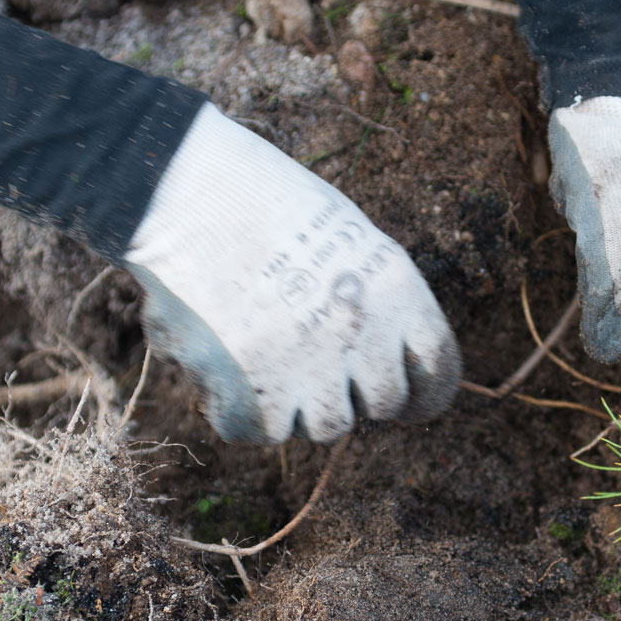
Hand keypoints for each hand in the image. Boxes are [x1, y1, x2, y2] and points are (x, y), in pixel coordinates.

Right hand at [123, 105, 460, 442]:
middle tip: (317, 362)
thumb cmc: (260, 201)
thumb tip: (377, 364)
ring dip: (301, 400)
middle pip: (383, 403)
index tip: (410, 401)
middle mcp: (361, 334)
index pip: (438, 369)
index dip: (424, 391)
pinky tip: (226, 365)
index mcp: (395, 289)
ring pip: (325, 425)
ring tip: (267, 353)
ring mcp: (306, 367)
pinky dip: (242, 409)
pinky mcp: (248, 392)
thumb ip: (370, 301)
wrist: (182, 189)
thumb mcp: (345, 235)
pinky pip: (259, 431)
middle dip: (355, 388)